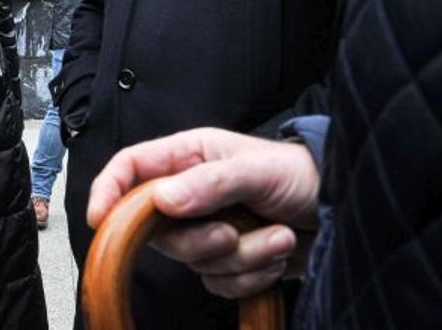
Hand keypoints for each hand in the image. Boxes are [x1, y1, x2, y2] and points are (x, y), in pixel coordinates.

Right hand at [87, 128, 320, 299]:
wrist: (342, 209)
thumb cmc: (300, 173)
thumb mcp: (256, 169)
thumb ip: (209, 183)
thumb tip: (162, 200)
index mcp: (188, 157)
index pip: (130, 169)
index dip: (108, 191)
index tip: (100, 220)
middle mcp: (191, 194)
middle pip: (158, 231)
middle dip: (200, 242)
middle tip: (232, 233)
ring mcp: (208, 229)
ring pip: (195, 262)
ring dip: (242, 257)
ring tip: (278, 236)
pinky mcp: (229, 260)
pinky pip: (219, 283)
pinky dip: (253, 274)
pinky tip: (278, 252)